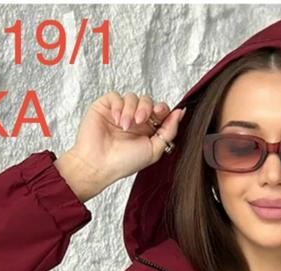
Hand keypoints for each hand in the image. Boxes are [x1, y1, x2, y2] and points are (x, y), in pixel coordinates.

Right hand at [56, 91, 186, 199]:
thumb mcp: (154, 149)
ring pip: (133, 97)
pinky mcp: (105, 107)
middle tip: (141, 121)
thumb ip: (169, 131)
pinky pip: (116, 96)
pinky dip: (119, 106)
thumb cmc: (124, 162)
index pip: (159, 111)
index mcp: (147, 131)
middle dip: (147, 108)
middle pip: (147, 101)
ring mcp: (119, 113)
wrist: (99, 164)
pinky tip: (117, 120)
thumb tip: (180, 113)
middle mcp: (134, 121)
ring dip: (131, 110)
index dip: (162, 109)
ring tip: (125, 126)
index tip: (161, 113)